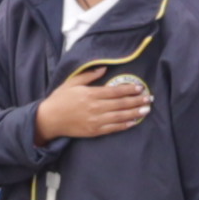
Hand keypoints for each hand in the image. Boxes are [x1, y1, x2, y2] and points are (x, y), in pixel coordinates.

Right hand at [36, 65, 155, 140]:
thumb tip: (104, 68)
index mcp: (90, 94)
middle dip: (136, 101)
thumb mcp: (72, 82)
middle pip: (120, 104)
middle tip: (148, 98)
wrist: (49, 119)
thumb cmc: (60, 99)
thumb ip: (89, 75)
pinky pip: (113, 128)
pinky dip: (124, 125)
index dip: (129, 89)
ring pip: (119, 117)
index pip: (115, 91)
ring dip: (134, 113)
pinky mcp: (94, 131)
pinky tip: (134, 122)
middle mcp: (95, 108)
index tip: (140, 87)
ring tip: (146, 110)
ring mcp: (95, 121)